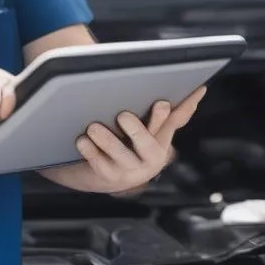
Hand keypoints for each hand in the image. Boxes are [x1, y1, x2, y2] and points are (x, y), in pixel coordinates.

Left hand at [46, 86, 205, 194]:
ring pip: (121, 156)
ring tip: (93, 128)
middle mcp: (150, 158)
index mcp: (161, 140)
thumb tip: (179, 85)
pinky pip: (99, 165)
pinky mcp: (108, 178)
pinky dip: (90, 152)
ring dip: (107, 141)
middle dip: (137, 131)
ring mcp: (130, 170)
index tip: (172, 98)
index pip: (176, 121)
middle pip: (147, 143)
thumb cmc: (121, 140)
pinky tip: (82, 140)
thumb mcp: (141, 126)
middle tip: (122, 116)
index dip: (182, 108)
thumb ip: (157, 111)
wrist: (98, 173)